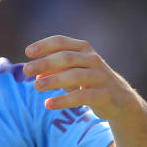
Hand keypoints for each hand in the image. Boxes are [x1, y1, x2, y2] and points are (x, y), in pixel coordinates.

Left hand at [22, 35, 137, 120]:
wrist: (121, 100)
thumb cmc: (89, 82)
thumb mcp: (70, 74)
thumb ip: (53, 72)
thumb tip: (35, 75)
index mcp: (83, 49)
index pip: (61, 42)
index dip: (44, 45)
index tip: (28, 52)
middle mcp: (93, 60)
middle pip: (66, 57)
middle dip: (45, 62)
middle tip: (26, 69)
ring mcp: (100, 76)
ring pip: (75, 75)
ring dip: (53, 80)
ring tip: (36, 86)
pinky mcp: (104, 94)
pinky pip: (82, 96)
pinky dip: (64, 100)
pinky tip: (48, 104)